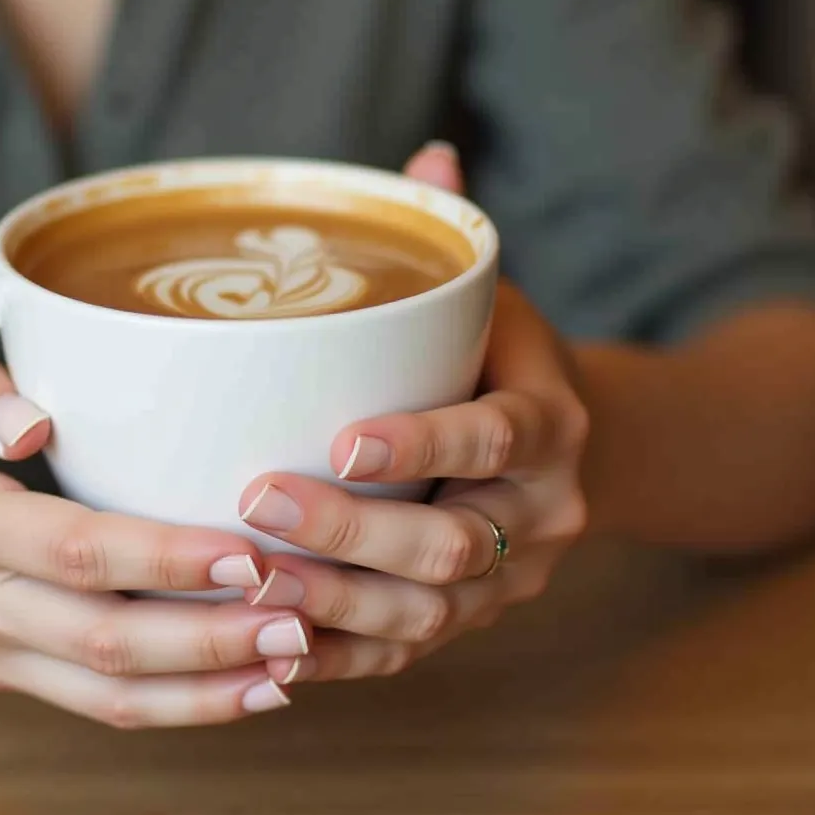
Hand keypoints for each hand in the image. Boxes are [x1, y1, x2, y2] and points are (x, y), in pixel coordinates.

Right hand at [0, 341, 308, 726]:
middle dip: (212, 638)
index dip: (166, 560)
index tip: (250, 550)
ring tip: (295, 665)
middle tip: (303, 617)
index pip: (77, 550)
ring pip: (109, 697)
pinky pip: (100, 706)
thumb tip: (34, 421)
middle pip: (106, 641)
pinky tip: (249, 689)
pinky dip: (179, 706)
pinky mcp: (8, 676)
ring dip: (208, 690)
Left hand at [234, 143, 590, 683]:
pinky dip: (332, 657)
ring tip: (246, 581)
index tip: (345, 437)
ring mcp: (506, 583)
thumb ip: (455, 236)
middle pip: (452, 542)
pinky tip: (262, 645)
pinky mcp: (463, 625)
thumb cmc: (500, 358)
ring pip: (425, 614)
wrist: (568, 451)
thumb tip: (427, 157)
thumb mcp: (491, 297)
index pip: (498, 434)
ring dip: (333, 604)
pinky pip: (399, 657)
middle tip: (258, 498)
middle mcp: (543, 513)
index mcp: (553, 422)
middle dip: (353, 530)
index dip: (427, 441)